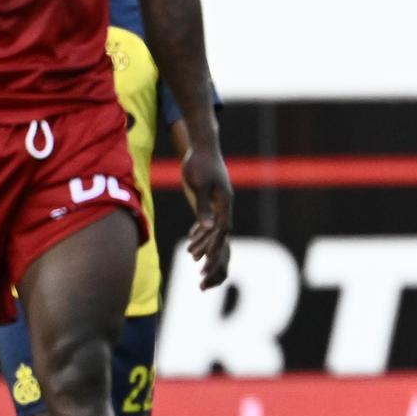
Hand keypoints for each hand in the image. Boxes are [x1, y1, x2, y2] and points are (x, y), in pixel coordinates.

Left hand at [180, 145, 233, 289]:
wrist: (203, 146)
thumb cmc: (199, 164)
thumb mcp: (198, 186)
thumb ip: (203, 207)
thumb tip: (208, 227)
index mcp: (224, 203)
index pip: (222, 231)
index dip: (216, 247)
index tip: (208, 263)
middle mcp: (225, 205)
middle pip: (221, 234)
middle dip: (212, 253)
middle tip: (202, 269)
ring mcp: (219, 203)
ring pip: (214, 230)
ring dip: (205, 244)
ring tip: (191, 257)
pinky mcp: (212, 199)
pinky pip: (209, 221)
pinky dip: (201, 232)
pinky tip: (192, 240)